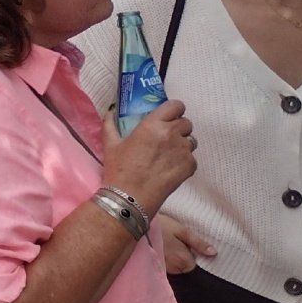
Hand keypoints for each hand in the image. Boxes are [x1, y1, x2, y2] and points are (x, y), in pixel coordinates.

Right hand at [100, 100, 194, 215]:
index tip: (167, 116)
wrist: (130, 197)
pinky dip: (184, 161)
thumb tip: (110, 111)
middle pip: (186, 122)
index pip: (176, 106)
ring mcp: (183, 151)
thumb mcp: (110, 144)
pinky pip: (191, 158)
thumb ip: (110, 124)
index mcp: (153, 124)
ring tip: (169, 154)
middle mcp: (172, 134)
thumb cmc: (119, 169)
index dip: (174, 110)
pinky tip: (170, 168)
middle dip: (178, 127)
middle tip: (166, 137)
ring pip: (191, 140)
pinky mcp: (190, 166)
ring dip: (182, 143)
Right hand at [156, 214, 216, 273]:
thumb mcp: (182, 231)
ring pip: (174, 268)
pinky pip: (165, 267)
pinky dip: (165, 260)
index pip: (194, 265)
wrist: (137, 224)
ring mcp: (162, 269)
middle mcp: (173, 269)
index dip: (192, 255)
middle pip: (184, 268)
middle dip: (183, 258)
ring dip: (173, 259)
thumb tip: (213, 253)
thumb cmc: (162, 226)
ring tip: (167, 245)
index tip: (186, 245)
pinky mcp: (154, 266)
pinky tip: (160, 249)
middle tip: (175, 243)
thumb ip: (198, 244)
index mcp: (183, 261)